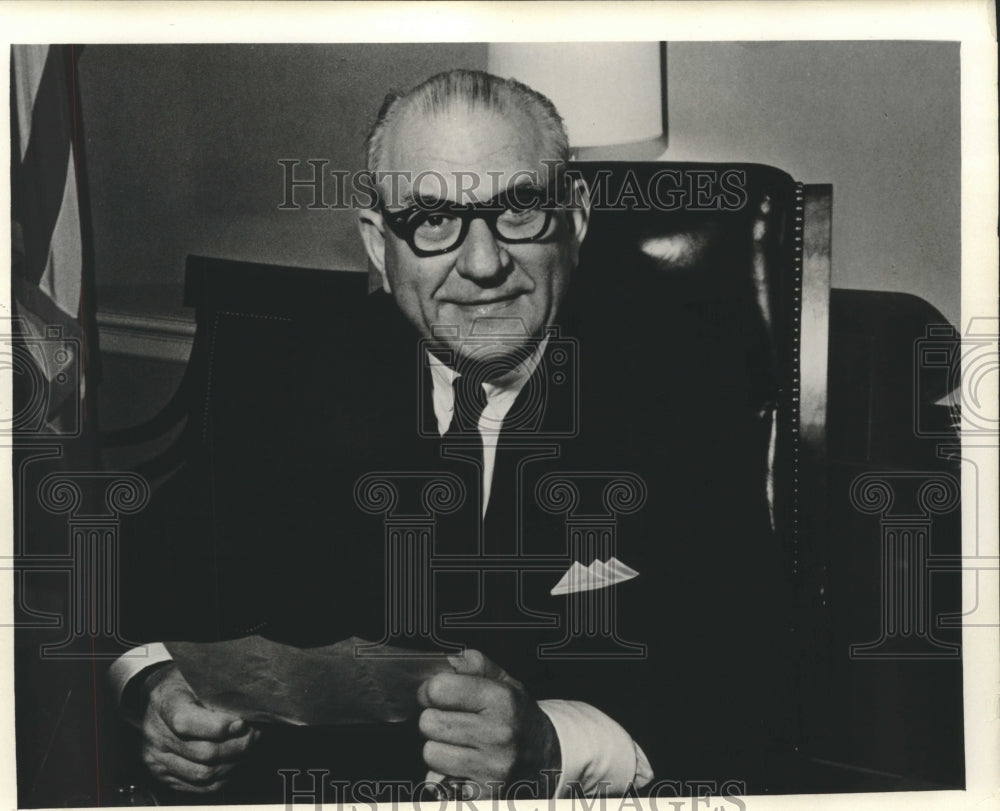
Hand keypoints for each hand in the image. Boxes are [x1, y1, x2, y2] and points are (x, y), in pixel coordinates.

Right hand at [139, 663, 259, 793]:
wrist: (156, 696)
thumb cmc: (184, 682)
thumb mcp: (197, 675)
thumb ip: (217, 688)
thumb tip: (248, 704)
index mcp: (165, 704)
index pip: (186, 722)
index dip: (218, 727)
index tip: (242, 722)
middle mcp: (157, 735)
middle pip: (203, 753)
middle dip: (238, 746)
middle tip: (256, 735)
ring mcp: (158, 759)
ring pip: (204, 774)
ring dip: (234, 764)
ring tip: (249, 748)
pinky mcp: (164, 775)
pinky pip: (199, 787)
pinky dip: (223, 778)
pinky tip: (236, 762)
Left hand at [417, 649, 559, 796]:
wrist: (545, 756)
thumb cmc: (517, 715)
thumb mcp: (505, 681)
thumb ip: (475, 664)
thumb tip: (448, 661)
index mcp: (501, 700)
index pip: (439, 689)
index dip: (431, 690)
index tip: (437, 694)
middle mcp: (498, 733)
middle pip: (429, 722)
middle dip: (434, 719)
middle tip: (450, 719)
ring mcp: (491, 767)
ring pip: (431, 752)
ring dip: (438, 746)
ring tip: (458, 742)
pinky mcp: (484, 793)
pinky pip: (438, 780)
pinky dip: (444, 771)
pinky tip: (462, 762)